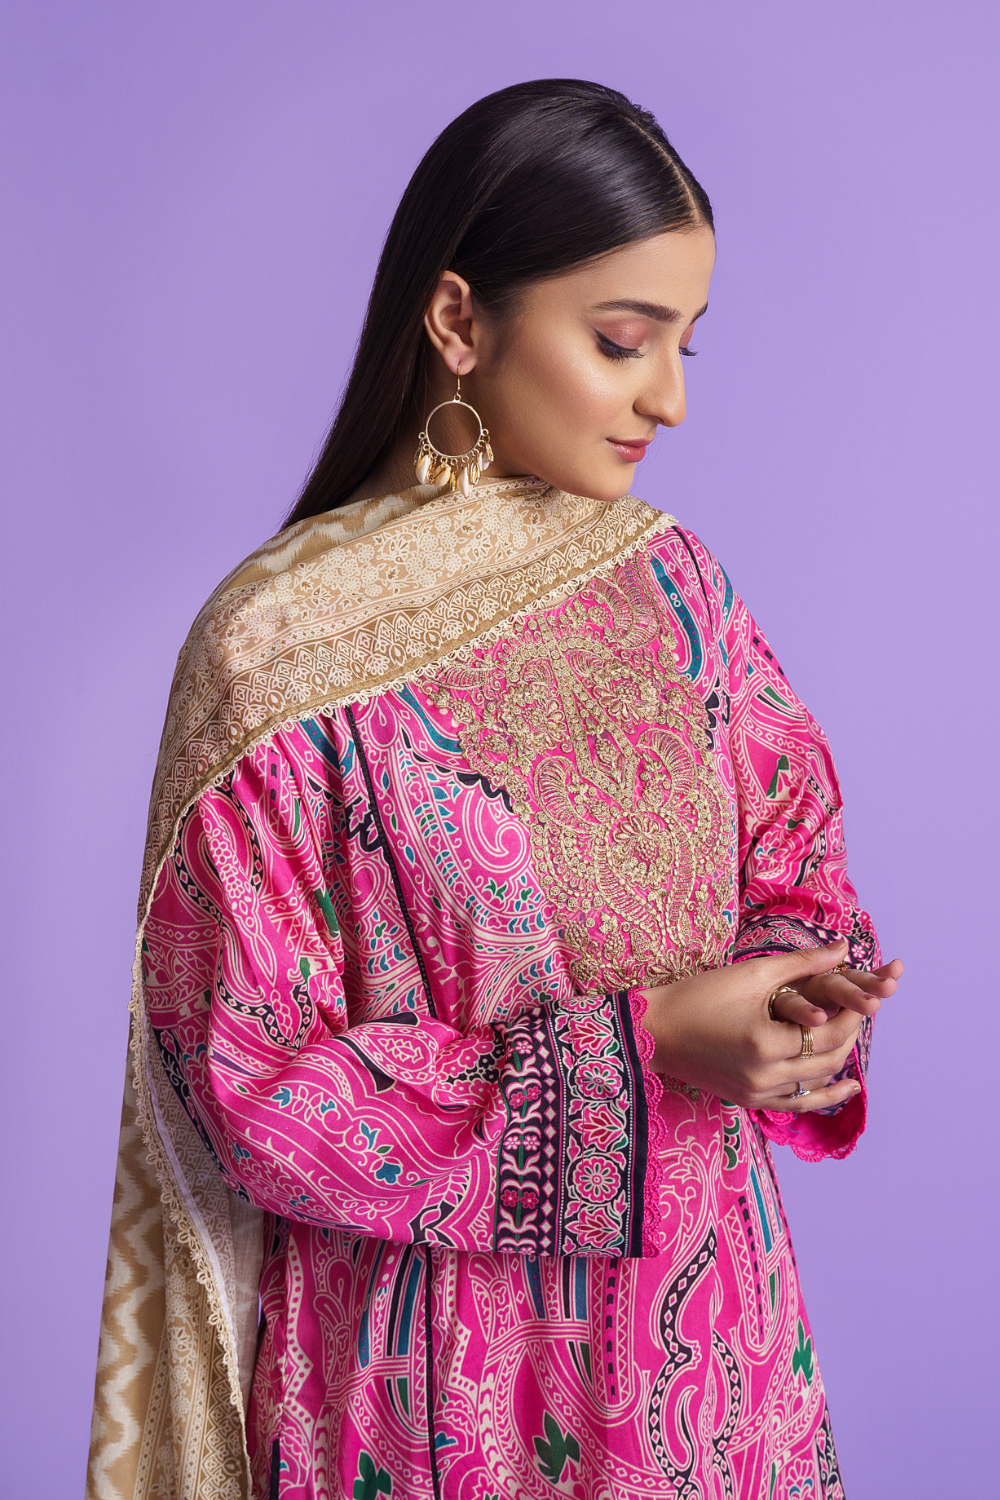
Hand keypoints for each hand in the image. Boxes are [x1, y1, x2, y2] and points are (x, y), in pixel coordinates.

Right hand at [639, 939, 903, 1113]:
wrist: (655, 1030)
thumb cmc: (700, 996)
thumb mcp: (752, 974)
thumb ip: (803, 963)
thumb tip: (844, 950)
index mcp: (767, 1044)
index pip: (830, 1034)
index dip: (854, 1015)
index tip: (865, 996)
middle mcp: (765, 1076)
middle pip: (828, 1061)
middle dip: (850, 1035)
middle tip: (859, 1012)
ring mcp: (757, 1095)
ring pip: (816, 1085)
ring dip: (838, 1063)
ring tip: (852, 1039)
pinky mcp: (748, 1102)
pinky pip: (796, 1103)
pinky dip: (821, 1093)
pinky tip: (843, 1085)